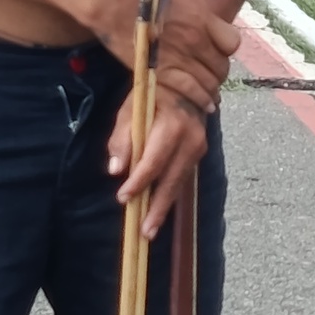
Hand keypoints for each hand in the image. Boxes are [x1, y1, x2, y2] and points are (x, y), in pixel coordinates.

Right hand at [88, 0, 238, 120]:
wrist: (117, 7)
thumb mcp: (183, 0)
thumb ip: (205, 18)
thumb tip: (219, 35)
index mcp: (202, 20)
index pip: (231, 43)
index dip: (226, 53)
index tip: (220, 58)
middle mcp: (196, 40)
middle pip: (220, 66)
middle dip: (220, 75)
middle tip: (214, 80)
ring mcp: (181, 58)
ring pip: (208, 81)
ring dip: (212, 92)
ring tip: (212, 99)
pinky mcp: (164, 73)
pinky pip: (190, 91)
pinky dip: (200, 100)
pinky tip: (205, 107)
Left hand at [107, 86, 209, 238]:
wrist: (183, 82)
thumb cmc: (150, 96)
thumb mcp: (129, 110)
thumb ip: (121, 139)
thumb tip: (115, 171)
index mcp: (172, 124)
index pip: (154, 160)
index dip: (138, 181)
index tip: (122, 198)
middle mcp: (191, 138)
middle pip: (171, 179)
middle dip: (156, 207)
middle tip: (144, 232)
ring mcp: (199, 146)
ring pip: (179, 182)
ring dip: (164, 206)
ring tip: (150, 230)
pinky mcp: (200, 152)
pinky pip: (183, 177)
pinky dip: (171, 194)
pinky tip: (160, 209)